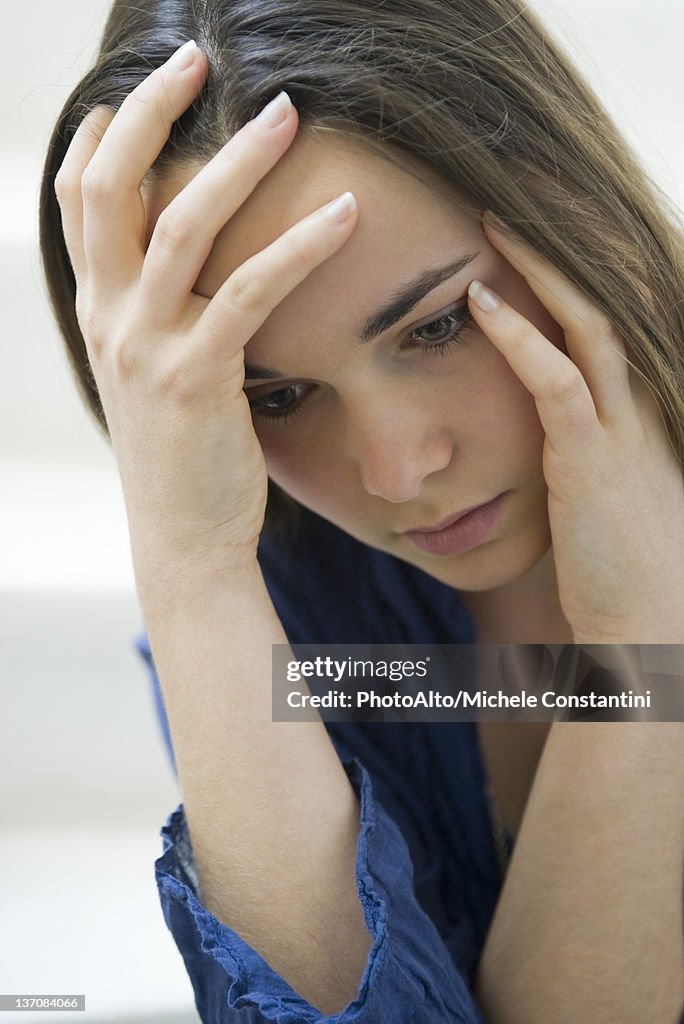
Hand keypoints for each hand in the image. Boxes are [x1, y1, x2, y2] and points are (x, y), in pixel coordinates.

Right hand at [53, 42, 357, 576]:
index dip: (101, 138)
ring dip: (235, 161)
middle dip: (149, 112)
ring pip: (180, 226)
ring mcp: (145, 347)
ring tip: (287, 112)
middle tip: (198, 58)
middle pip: (110, 189)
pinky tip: (345, 213)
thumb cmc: (182, 456)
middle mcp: (109, 319)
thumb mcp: (152, 374)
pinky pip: (247, 292)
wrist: (183, 537)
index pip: (78, 203)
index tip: (133, 93)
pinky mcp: (197, 377)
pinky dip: (298, 245)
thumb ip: (157, 316)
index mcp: (98, 312)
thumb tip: (190, 270)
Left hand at [467, 212, 683, 641]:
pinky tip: (481, 303)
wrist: (653, 627)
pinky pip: (558, 382)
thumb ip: (580, 454)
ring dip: (539, 267)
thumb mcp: (606, 496)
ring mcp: (622, 429)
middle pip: (606, 299)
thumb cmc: (621, 571)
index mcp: (639, 410)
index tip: (533, 228)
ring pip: (587, 323)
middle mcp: (639, 406)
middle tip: (518, 193)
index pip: (610, 318)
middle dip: (563, 242)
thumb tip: (545, 436)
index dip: (575, 267)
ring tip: (492, 221)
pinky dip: (520, 338)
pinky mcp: (593, 461)